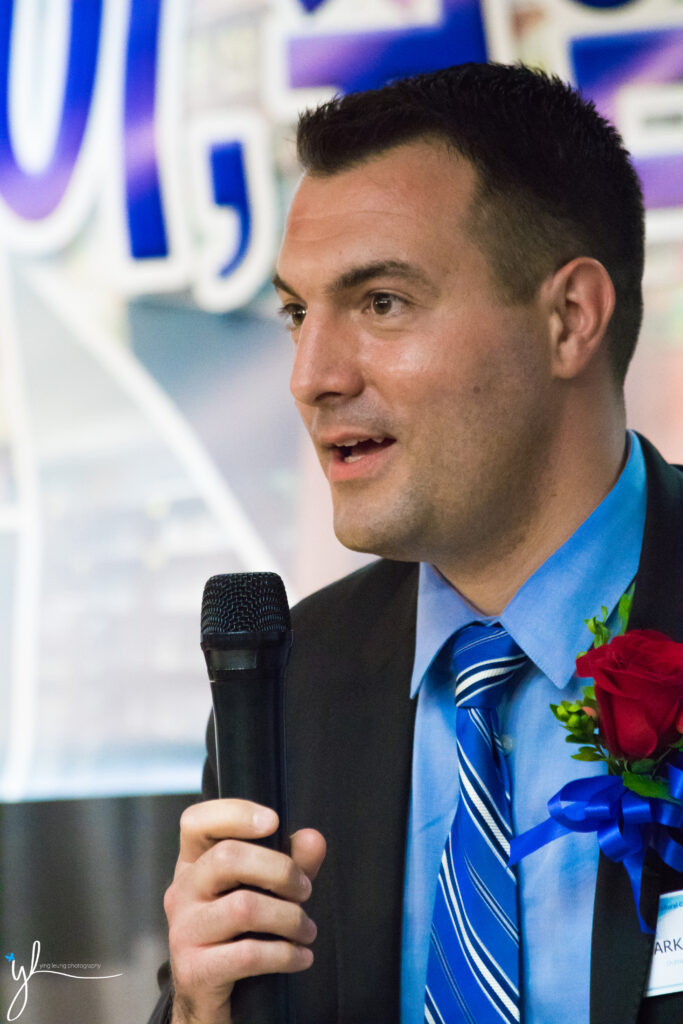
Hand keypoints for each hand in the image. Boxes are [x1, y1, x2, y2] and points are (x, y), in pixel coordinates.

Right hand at [165, 799, 325, 1023]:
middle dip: (280, 870)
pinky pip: (247, 955)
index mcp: (193, 864)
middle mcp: (181, 891)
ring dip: (290, 917)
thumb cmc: (239, 934)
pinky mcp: (194, 969)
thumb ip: (290, 862)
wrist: (209, 998)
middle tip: (306, 890)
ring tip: (308, 930)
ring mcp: (183, 930)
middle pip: (227, 857)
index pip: (197, 821)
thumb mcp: (264, 892)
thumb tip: (313, 839)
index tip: (274, 821)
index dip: (234, 813)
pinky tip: (301, 957)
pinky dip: (285, 955)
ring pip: (243, 907)